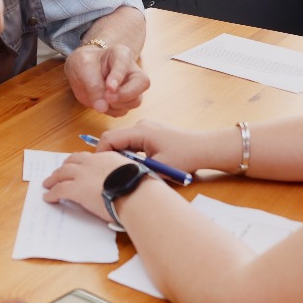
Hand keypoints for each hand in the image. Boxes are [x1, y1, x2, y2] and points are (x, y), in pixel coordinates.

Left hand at [42, 150, 134, 220]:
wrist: (136, 195)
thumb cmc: (141, 189)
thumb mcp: (134, 174)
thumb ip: (125, 175)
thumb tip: (125, 185)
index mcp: (108, 158)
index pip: (90, 158)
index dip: (80, 162)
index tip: (77, 165)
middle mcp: (93, 163)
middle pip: (72, 162)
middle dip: (64, 167)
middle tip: (59, 173)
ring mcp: (83, 175)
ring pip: (62, 174)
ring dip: (53, 178)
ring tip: (48, 184)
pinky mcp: (76, 189)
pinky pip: (59, 190)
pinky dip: (52, 194)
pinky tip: (48, 198)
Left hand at [64, 42, 149, 114]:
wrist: (81, 72)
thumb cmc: (84, 63)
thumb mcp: (83, 67)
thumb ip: (93, 85)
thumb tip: (103, 107)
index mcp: (121, 54)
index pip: (125, 64)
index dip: (118, 76)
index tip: (109, 87)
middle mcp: (131, 70)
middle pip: (143, 83)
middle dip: (125, 94)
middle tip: (108, 99)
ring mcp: (131, 87)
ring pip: (135, 101)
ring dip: (116, 105)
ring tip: (99, 99)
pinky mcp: (125, 101)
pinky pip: (123, 111)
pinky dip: (111, 111)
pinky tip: (100, 103)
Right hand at [91, 119, 236, 174]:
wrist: (204, 148)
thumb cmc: (185, 157)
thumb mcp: (158, 168)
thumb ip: (135, 170)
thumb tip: (117, 176)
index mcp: (140, 131)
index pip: (109, 138)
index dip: (100, 154)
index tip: (98, 170)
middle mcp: (140, 126)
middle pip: (114, 139)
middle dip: (108, 156)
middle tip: (107, 174)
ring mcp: (145, 128)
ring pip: (122, 142)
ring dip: (120, 156)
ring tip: (123, 172)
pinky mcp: (150, 133)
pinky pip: (131, 142)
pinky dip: (128, 154)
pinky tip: (135, 167)